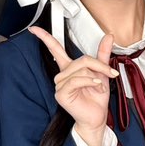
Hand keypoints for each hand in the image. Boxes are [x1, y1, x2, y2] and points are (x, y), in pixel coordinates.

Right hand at [32, 27, 116, 145]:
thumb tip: (108, 37)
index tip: (34, 29)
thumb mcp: (102, 73)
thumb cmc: (96, 98)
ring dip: (96, 77)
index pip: (55, 49)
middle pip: (81, 59)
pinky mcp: (61, 93)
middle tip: (110, 73)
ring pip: (80, 69)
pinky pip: (76, 80)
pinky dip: (88, 81)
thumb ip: (102, 54)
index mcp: (69, 68)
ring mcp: (60, 84)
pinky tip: (94, 85)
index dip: (45, 37)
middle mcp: (63, 75)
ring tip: (99, 86)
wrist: (97, 116)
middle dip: (99, 66)